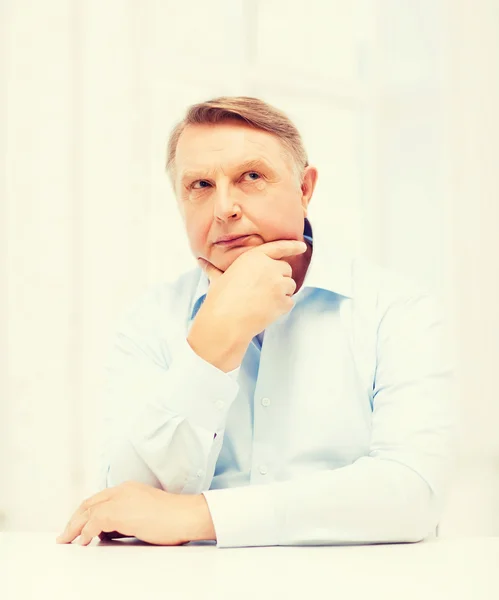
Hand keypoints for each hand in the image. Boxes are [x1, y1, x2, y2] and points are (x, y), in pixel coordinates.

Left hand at [55, 480, 214, 545]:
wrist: (186, 515)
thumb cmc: (172, 519)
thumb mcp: (144, 515)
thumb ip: (126, 519)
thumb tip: (107, 532)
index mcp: (129, 489)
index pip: (99, 499)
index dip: (85, 513)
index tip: (77, 526)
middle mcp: (122, 490)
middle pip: (89, 503)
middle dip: (74, 519)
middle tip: (66, 535)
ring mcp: (121, 499)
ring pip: (88, 510)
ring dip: (75, 527)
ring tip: (67, 540)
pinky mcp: (121, 511)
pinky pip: (95, 521)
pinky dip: (86, 532)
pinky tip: (83, 541)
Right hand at [197, 239, 306, 341]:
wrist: (226, 321)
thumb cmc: (220, 299)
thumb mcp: (218, 279)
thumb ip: (214, 269)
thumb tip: (201, 262)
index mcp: (255, 257)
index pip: (278, 247)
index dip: (292, 246)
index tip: (302, 246)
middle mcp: (270, 267)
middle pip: (286, 269)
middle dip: (279, 278)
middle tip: (263, 291)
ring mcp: (279, 284)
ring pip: (290, 286)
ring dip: (281, 293)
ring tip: (262, 302)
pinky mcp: (284, 301)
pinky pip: (289, 302)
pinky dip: (281, 308)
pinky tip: (266, 311)